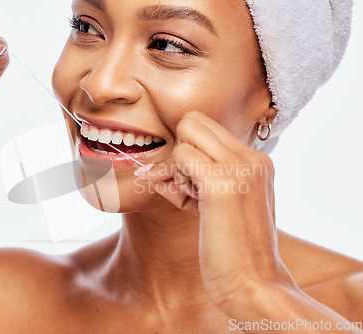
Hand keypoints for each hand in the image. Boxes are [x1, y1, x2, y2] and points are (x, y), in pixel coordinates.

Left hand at [139, 111, 294, 310]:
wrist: (254, 284)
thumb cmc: (233, 250)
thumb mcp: (217, 207)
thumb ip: (193, 183)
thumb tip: (154, 174)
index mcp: (257, 162)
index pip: (207, 128)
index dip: (189, 150)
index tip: (188, 182)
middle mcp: (252, 158)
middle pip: (194, 120)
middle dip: (180, 149)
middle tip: (187, 185)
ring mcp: (240, 168)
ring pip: (187, 131)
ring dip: (178, 165)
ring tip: (193, 197)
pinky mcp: (223, 184)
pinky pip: (181, 156)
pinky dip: (175, 177)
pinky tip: (189, 201)